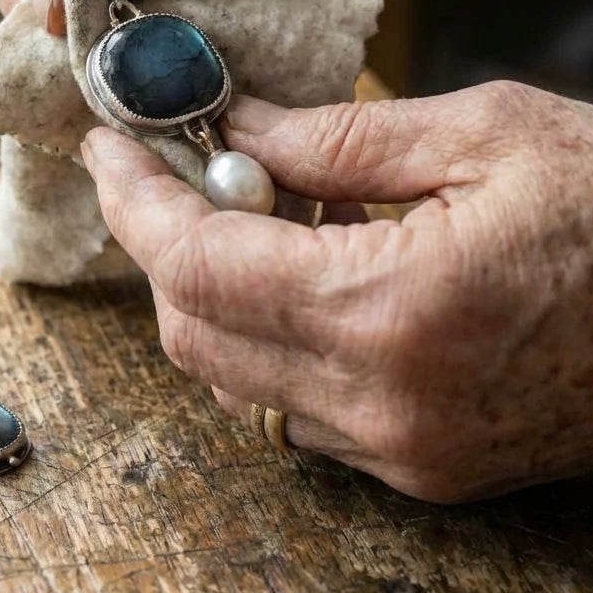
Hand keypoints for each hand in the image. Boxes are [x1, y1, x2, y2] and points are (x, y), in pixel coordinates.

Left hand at [80, 81, 592, 501]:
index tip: (108, 147)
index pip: (197, 265)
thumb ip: (336, 137)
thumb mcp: (484, 133)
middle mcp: (383, 403)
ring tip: (249, 204)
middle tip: (166, 166)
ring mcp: (399, 448)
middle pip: (194, 330)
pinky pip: (290, 401)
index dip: (133, 202)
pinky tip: (303, 263)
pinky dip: (265, 329)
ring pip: (231, 374)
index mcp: (395, 309)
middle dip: (159, 241)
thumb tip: (232, 130)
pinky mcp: (419, 463)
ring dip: (210, 286)